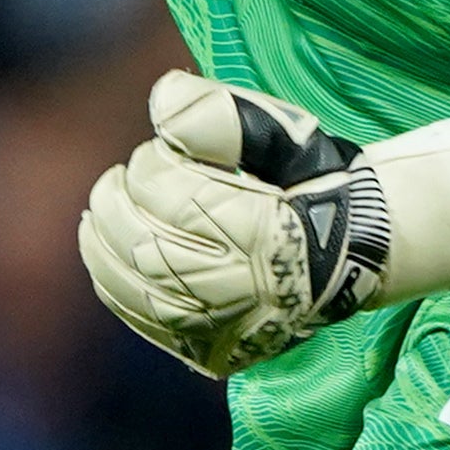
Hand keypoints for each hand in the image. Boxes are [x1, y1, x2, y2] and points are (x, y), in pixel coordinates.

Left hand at [77, 72, 449, 377]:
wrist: (350, 252)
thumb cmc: (307, 181)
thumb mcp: (279, 130)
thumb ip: (219, 112)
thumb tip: (161, 100)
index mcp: (252, 227)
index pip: (160, 187)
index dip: (150, 162)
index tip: (163, 151)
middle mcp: (236, 287)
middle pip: (136, 237)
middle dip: (115, 199)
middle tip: (117, 179)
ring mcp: (222, 327)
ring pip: (132, 286)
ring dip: (102, 243)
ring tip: (100, 213)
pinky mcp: (213, 350)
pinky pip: (145, 322)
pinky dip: (115, 287)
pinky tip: (106, 258)